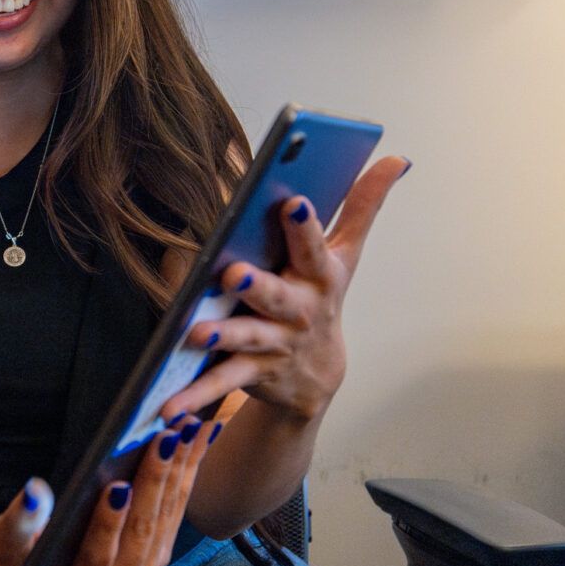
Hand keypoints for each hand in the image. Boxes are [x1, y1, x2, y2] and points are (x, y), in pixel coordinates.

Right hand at [0, 414, 223, 565]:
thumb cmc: (18, 552)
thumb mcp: (9, 539)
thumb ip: (20, 521)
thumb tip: (34, 493)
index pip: (97, 557)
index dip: (108, 523)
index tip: (117, 486)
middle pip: (141, 532)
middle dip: (155, 481)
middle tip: (165, 437)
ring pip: (166, 517)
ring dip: (180, 469)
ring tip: (186, 427)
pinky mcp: (158, 554)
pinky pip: (177, 509)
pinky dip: (188, 470)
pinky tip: (198, 437)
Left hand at [163, 154, 408, 424]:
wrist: (318, 375)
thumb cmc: (323, 296)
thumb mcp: (346, 254)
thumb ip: (363, 205)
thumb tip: (397, 158)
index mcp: (319, 277)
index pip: (314, 248)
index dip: (305, 229)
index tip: (293, 202)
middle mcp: (299, 312)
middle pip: (278, 297)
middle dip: (259, 285)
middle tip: (235, 273)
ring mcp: (274, 345)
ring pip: (247, 338)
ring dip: (224, 336)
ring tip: (196, 333)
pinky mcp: (251, 373)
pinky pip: (220, 383)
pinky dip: (194, 396)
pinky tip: (167, 407)